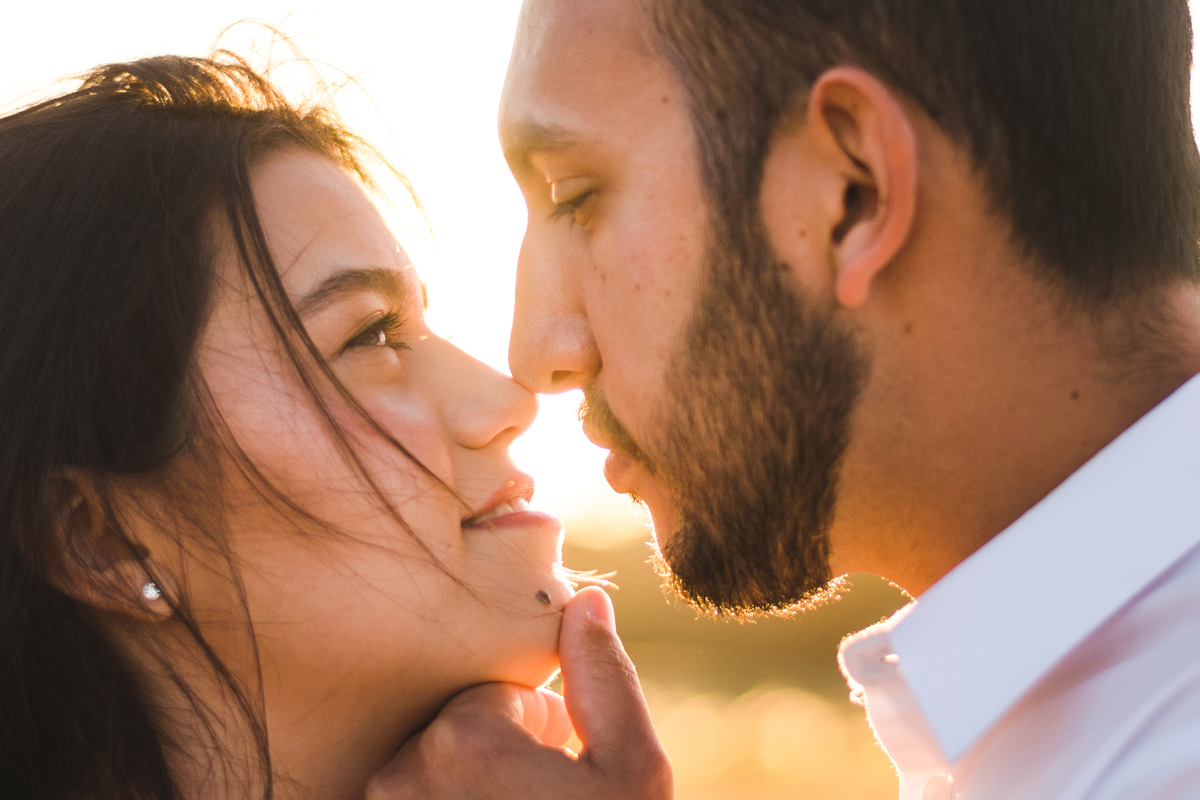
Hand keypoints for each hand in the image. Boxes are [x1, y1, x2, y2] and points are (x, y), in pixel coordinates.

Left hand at [366, 587, 673, 798]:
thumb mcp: (633, 769)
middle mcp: (400, 777)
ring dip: (468, 791)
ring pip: (427, 777)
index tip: (562, 770)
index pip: (492, 698)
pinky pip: (412, 796)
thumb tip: (587, 599)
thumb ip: (604, 675)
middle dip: (498, 760)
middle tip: (543, 797)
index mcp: (462, 740)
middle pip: (453, 735)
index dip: (539, 731)